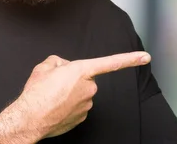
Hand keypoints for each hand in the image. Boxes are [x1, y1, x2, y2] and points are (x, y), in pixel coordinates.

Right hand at [11, 52, 150, 138]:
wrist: (29, 119)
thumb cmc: (36, 93)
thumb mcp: (44, 66)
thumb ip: (59, 61)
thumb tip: (63, 66)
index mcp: (82, 71)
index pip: (111, 63)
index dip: (130, 59)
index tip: (146, 57)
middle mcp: (89, 87)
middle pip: (86, 79)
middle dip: (74, 79)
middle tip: (55, 84)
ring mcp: (87, 104)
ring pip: (81, 93)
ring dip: (70, 93)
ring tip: (53, 97)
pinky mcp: (83, 117)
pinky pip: (78, 106)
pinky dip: (68, 105)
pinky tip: (56, 106)